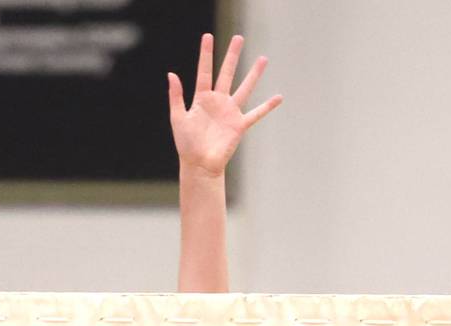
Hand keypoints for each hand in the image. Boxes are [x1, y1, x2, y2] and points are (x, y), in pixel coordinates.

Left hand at [169, 34, 281, 178]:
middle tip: (239, 38)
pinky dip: (267, 106)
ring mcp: (230, 112)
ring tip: (263, 59)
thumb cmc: (186, 144)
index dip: (206, 55)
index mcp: (201, 99)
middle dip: (233, 56)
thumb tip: (171, 74)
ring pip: (245, 88)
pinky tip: (279, 97)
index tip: (208, 37)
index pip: (204, 72)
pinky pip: (256, 114)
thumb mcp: (178, 118)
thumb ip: (176, 96)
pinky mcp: (239, 125)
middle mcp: (218, 102)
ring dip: (254, 74)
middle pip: (227, 73)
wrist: (199, 164)